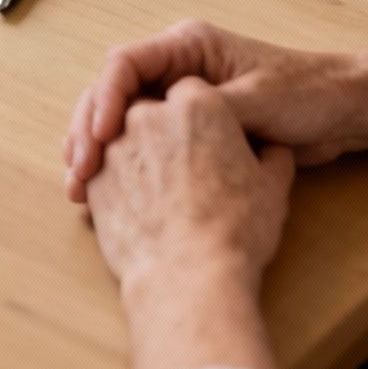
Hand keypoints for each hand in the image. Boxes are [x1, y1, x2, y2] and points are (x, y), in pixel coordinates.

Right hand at [66, 20, 359, 203]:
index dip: (104, 100)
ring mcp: (174, 99)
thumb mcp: (257, 100)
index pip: (124, 65)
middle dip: (88, 131)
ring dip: (95, 151)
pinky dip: (118, 165)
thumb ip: (209, 108)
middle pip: (110, 93)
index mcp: (186, 47)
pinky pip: (138, 143)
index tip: (101, 136)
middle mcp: (172, 69)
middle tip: (79, 170)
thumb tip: (164, 119)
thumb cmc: (307, 94)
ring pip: (118, 121)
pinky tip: (104, 192)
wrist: (343, 111)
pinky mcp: (182, 128)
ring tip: (79, 187)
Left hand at [85, 78, 292, 368]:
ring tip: (160, 191)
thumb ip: (271, 157)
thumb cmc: (237, 229)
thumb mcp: (272, 187)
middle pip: (152, 108)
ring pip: (123, 138)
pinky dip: (115, 181)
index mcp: (197, 104)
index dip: (204, 116)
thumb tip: (274, 151)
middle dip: (165, 131)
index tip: (211, 138)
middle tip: (184, 165)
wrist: (189, 277)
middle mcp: (148, 115)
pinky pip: (102, 169)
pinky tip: (135, 206)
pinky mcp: (93, 180)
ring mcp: (115, 146)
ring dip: (138, 156)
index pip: (193, 92)